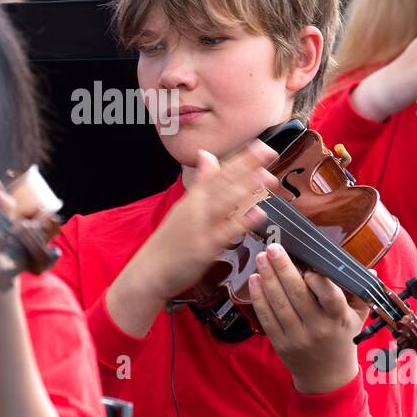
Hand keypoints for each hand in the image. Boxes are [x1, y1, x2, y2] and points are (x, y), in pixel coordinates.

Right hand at [124, 140, 277, 304]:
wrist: (148, 271)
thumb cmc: (167, 242)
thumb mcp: (182, 206)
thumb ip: (200, 182)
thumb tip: (207, 156)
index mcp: (193, 198)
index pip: (219, 172)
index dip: (240, 159)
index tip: (259, 146)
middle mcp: (197, 208)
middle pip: (224, 183)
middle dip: (247, 167)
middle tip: (268, 152)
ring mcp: (200, 227)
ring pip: (225, 203)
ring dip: (246, 188)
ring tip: (265, 175)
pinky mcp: (204, 248)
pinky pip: (225, 232)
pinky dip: (241, 222)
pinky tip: (257, 214)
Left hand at [247, 242, 364, 393]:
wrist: (327, 376)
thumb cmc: (342, 338)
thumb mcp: (358, 318)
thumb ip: (360, 293)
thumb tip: (370, 269)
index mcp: (339, 319)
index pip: (331, 298)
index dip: (319, 282)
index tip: (309, 266)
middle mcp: (318, 328)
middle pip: (298, 295)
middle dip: (283, 268)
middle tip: (273, 248)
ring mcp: (296, 337)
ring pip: (279, 304)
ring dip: (268, 278)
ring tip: (261, 258)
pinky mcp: (280, 343)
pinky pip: (267, 318)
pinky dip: (259, 298)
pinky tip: (254, 280)